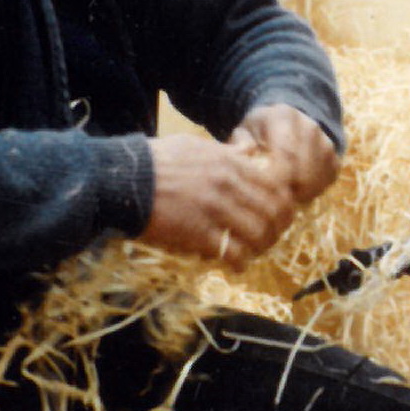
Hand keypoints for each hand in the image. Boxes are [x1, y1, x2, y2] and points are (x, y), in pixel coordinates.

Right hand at [140, 134, 295, 267]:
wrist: (126, 179)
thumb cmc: (158, 160)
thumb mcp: (197, 145)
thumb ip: (228, 150)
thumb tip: (250, 150)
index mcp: (230, 163)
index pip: (276, 185)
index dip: (284, 204)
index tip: (279, 215)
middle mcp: (229, 185)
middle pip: (273, 211)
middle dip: (277, 229)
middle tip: (270, 239)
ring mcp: (215, 209)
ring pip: (258, 233)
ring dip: (261, 247)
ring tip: (254, 253)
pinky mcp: (199, 232)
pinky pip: (232, 251)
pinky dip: (239, 262)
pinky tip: (237, 265)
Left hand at [233, 103, 339, 207]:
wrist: (288, 123)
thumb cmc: (259, 132)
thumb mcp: (243, 132)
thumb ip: (240, 145)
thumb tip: (246, 160)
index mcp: (284, 116)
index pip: (287, 152)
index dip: (278, 177)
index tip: (266, 193)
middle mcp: (310, 126)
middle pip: (303, 168)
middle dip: (287, 190)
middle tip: (272, 203)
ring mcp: (326, 142)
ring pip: (315, 178)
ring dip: (299, 193)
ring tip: (282, 196)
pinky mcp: (335, 157)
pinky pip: (326, 181)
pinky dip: (311, 191)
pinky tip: (296, 190)